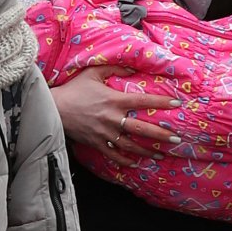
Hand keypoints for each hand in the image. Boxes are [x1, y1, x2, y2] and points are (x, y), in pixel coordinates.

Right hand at [49, 65, 179, 166]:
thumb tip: (132, 68)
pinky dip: (125, 160)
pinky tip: (136, 163)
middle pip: (142, 129)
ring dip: (147, 151)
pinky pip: (114, 154)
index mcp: (114, 100)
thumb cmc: (74, 89)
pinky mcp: (96, 143)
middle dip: (161, 135)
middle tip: (176, 139)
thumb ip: (114, 69)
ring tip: (161, 154)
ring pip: (131, 145)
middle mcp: (112, 118)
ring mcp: (105, 133)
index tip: (177, 103)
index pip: (143, 101)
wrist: (54, 108)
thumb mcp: (93, 72)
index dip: (161, 101)